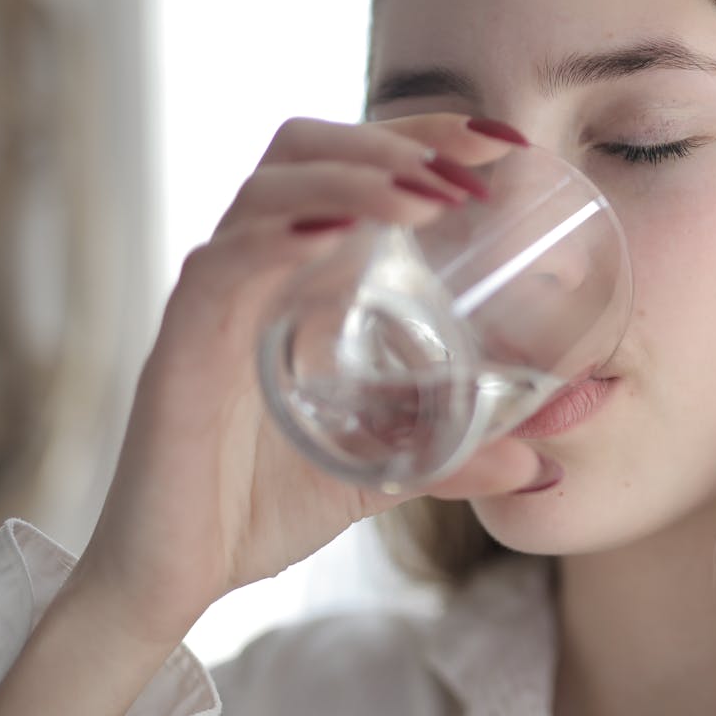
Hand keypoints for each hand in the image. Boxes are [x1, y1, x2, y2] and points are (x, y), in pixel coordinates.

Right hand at [69, 114, 539, 644]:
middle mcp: (255, 269)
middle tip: (471, 162)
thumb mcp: (383, 473)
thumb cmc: (261, 506)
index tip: (501, 142)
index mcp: (300, 278)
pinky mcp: (181, 345)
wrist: (176, 578)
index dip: (421, 137)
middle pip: (307, 149)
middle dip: (393, 139)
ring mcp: (215, 300)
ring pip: (268, 191)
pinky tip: (335, 236)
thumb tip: (539, 466)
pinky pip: (222, 266)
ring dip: (353, 179)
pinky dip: (279, 238)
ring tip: (425, 197)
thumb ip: (453, 460)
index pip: (352, 167)